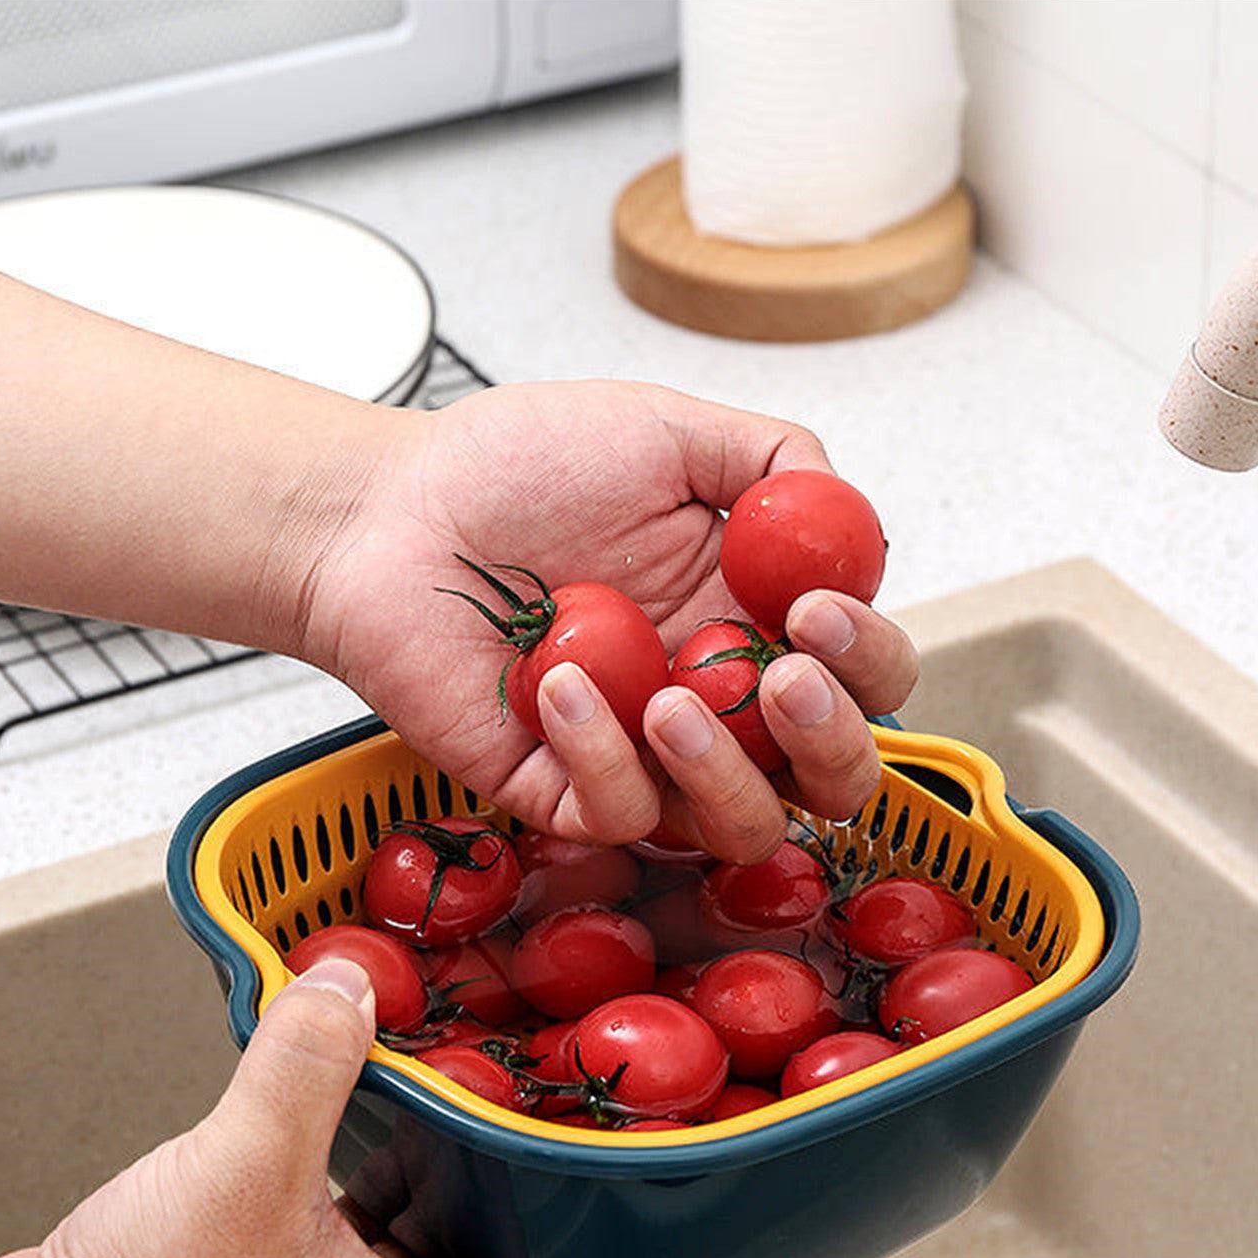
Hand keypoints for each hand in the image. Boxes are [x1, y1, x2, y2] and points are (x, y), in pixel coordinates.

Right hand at [0, 958, 595, 1257]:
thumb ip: (307, 1059)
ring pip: (416, 1253)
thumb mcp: (248, 1163)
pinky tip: (353, 1124)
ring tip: (469, 1120)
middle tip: (561, 1157)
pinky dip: (367, 1178)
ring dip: (445, 1191)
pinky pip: (347, 1229)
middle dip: (532, 1226)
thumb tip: (349, 984)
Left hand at [304, 382, 918, 862]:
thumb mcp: (665, 431)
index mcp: (750, 620)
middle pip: (826, 778)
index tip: (817, 610)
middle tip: (782, 679)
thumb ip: (773, 459)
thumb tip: (850, 523)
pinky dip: (602, 757)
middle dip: (828, 740)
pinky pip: (617, 814)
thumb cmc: (514, 468)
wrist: (391, 512)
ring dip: (723, 769)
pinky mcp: (562, 793)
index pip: (860, 677)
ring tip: (670, 696)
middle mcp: (713, 699)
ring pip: (738, 826)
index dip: (866, 660)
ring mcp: (642, 757)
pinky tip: (561, 682)